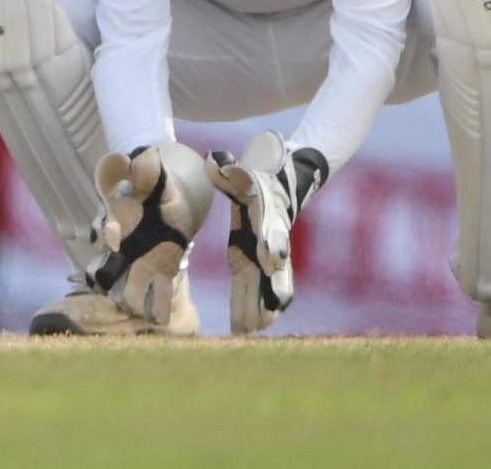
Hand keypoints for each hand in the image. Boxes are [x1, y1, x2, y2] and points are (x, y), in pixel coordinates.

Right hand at [89, 142, 211, 327]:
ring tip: (136, 310)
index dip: (107, 233)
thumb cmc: (157, 189)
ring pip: (128, 286)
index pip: (106, 227)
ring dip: (130, 298)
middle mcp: (123, 247)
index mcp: (118, 219)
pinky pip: (155, 295)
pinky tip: (161, 321)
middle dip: (106, 278)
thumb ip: (144, 171)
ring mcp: (139, 263)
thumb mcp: (153, 177)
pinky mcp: (160, 274)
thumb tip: (142, 156)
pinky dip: (156, 309)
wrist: (173, 206)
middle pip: (106, 266)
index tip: (113, 240)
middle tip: (112, 287)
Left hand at [207, 131, 326, 333]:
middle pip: (273, 271)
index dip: (273, 246)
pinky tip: (250, 327)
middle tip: (259, 320)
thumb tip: (216, 161)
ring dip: (262, 308)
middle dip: (267, 295)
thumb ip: (228, 170)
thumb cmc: (252, 177)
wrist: (275, 185)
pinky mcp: (254, 261)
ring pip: (267, 286)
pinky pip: (257, 287)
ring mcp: (265, 255)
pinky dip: (256, 306)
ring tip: (251, 330)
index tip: (271, 263)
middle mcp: (270, 241)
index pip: (273, 234)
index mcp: (266, 217)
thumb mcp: (240, 172)